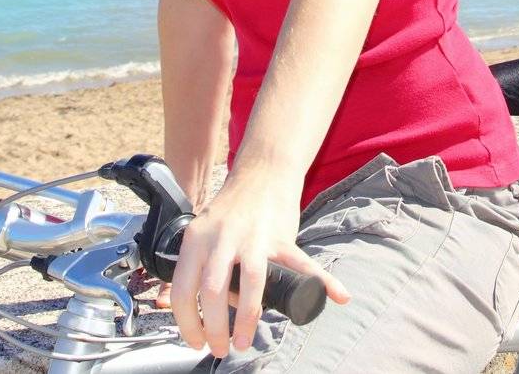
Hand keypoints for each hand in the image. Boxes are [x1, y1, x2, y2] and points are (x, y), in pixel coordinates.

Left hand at [170, 173, 349, 357]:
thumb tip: (180, 304)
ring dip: (246, 319)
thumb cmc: (231, 208)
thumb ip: (197, 265)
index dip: (185, 322)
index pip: (183, 289)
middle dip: (214, 329)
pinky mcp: (280, 236)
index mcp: (197, 239)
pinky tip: (338, 295)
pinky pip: (300, 264)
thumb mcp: (204, 233)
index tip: (195, 339)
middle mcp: (222, 238)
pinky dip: (322, 281)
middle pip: (212, 292)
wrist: (262, 171)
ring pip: (249, 285)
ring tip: (244, 340)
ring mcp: (253, 237)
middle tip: (219, 348)